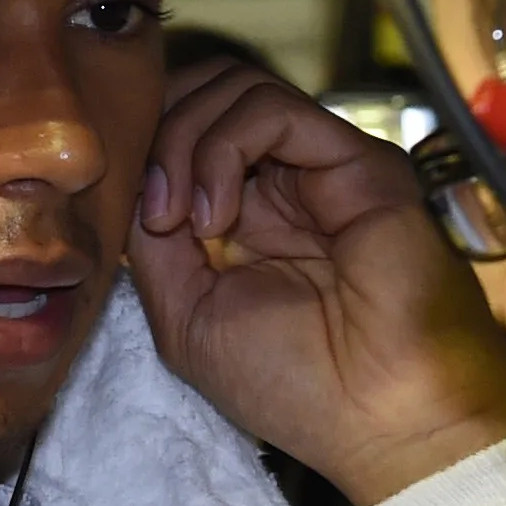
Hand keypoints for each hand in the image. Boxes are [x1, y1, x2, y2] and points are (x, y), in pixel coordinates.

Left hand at [131, 60, 505, 505]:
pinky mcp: (354, 157)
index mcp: (242, 215)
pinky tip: (217, 214)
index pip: (177, 130)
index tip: (123, 216)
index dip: (139, 152)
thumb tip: (131, 181)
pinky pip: (271, 107)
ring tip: (185, 220)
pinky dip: (223, 147)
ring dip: (183, 144)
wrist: (383, 418)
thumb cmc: (295, 386)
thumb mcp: (185, 317)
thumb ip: (151, 244)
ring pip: (230, 87)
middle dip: (154, 132)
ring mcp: (317, 165)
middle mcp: (281, 180)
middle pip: (199, 91)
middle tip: (153, 210)